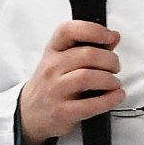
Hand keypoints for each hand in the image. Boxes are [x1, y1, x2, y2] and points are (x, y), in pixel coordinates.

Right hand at [16, 20, 124, 144]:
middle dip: (110, 60)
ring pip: (88, 77)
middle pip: (87, 55)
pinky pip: (90, 105)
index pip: (69, 31)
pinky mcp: (63, 112)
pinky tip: (115, 96)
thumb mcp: (62, 61)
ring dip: (110, 79)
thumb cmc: (50, 84)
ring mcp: (56, 90)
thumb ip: (88, 47)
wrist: (29, 114)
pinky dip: (110, 100)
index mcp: (53, 51)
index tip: (110, 36)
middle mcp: (52, 68)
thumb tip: (114, 36)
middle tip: (115, 67)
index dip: (93, 30)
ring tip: (114, 83)